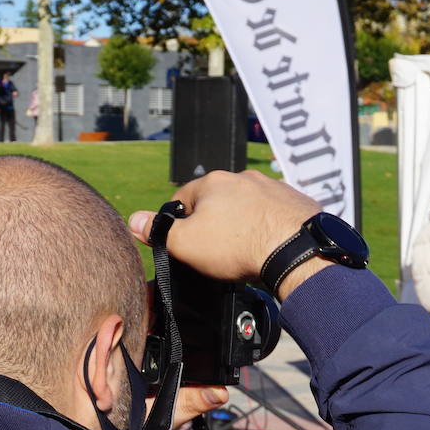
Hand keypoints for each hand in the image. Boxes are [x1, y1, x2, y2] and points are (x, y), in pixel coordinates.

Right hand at [127, 170, 321, 283]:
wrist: (295, 250)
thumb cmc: (237, 246)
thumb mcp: (186, 244)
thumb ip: (159, 232)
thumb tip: (133, 220)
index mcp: (211, 182)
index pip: (181, 200)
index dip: (179, 225)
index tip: (186, 245)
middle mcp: (241, 177)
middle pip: (215, 201)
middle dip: (212, 223)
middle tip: (215, 252)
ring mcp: (270, 186)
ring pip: (245, 205)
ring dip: (241, 222)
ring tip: (244, 250)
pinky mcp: (294, 199)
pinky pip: (271, 212)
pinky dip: (267, 225)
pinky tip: (267, 245)